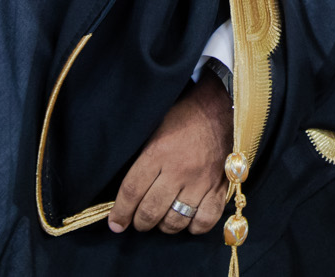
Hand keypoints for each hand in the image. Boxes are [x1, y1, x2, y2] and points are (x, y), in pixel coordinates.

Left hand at [109, 76, 233, 235]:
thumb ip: (141, 158)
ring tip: (161, 220)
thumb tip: (125, 191)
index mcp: (158, 152)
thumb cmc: (182, 117)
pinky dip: (193, 227)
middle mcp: (178, 169)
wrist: (218, 107)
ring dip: (164, 227)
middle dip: (140, 222)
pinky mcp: (219, 187)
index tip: (115, 224)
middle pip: (151, 210)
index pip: (132, 191)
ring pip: (176, 220)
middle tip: (138, 221)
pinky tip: (187, 220)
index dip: (120, 212)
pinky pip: (205, 220)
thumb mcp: (154, 129)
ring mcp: (200, 181)